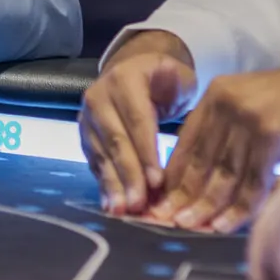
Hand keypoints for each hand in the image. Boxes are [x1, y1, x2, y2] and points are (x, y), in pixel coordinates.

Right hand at [79, 31, 196, 213]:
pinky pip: (94, 161)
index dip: (147, 152)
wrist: (136, 68)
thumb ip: (186, 107)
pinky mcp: (85, 134)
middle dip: (128, 175)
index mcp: (125, 79)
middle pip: (115, 140)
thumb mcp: (180, 81)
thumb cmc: (167, 80)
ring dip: (112, 184)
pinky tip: (110, 205)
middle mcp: (99, 96)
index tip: (158, 183)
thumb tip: (195, 148)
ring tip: (121, 211)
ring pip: (101, 153)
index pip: (137, 120)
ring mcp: (88, 116)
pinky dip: (104, 184)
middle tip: (138, 204)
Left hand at [149, 62, 279, 232]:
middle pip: (200, 160)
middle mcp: (227, 103)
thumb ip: (225, 135)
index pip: (186, 142)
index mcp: (216, 95)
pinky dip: (241, 207)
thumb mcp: (252, 110)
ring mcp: (250, 118)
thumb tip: (199, 176)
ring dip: (210, 206)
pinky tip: (228, 225)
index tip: (163, 201)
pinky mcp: (273, 135)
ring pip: (225, 174)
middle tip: (171, 221)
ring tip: (195, 227)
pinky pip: (253, 181)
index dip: (174, 176)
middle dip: (185, 195)